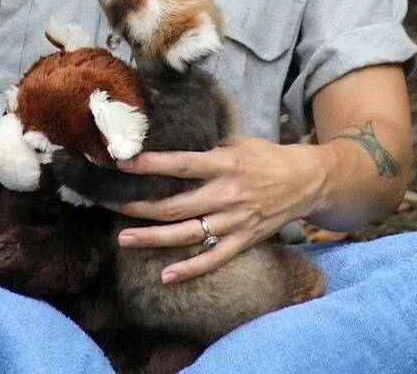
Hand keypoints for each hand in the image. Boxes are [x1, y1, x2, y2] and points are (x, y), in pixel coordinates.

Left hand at [112, 137, 321, 283]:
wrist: (305, 181)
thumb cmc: (265, 156)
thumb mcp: (237, 141)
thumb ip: (208, 147)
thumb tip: (171, 143)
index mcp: (224, 164)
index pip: (181, 164)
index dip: (151, 165)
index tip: (123, 163)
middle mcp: (227, 194)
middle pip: (176, 205)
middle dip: (140, 206)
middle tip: (110, 204)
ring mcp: (235, 221)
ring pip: (188, 234)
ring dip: (154, 239)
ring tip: (124, 239)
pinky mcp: (244, 240)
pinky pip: (214, 259)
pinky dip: (191, 269)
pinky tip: (167, 276)